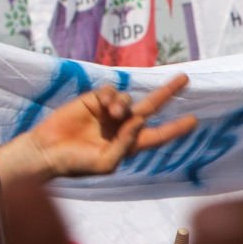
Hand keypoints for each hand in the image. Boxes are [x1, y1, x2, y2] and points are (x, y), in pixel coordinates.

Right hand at [21, 76, 200, 179]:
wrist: (48, 152)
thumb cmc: (77, 164)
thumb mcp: (106, 163)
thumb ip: (125, 144)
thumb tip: (140, 121)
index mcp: (129, 144)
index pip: (157, 135)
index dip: (175, 128)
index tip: (194, 121)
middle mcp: (122, 126)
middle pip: (151, 106)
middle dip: (167, 92)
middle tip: (184, 79)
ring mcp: (108, 112)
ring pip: (129, 99)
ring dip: (125, 104)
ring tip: (114, 113)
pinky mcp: (93, 100)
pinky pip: (111, 91)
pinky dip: (112, 96)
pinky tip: (105, 106)